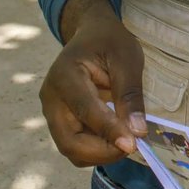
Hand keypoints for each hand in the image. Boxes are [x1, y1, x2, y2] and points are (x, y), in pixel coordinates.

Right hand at [39, 0, 146, 165]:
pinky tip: (115, 138)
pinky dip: (95, 150)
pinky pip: (74, 144)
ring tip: (127, 140)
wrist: (91, 35)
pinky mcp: (58, 121)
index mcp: (65, 75)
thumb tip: (137, 131)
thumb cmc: (109, 42)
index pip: (85, 111)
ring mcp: (51, 112)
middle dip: (102, 151)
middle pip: (69, 140)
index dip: (109, 131)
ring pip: (70, 148)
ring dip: (99, 153)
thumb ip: (130, 95)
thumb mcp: (127, 60)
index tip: (133, 145)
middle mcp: (51, 98)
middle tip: (133, 146)